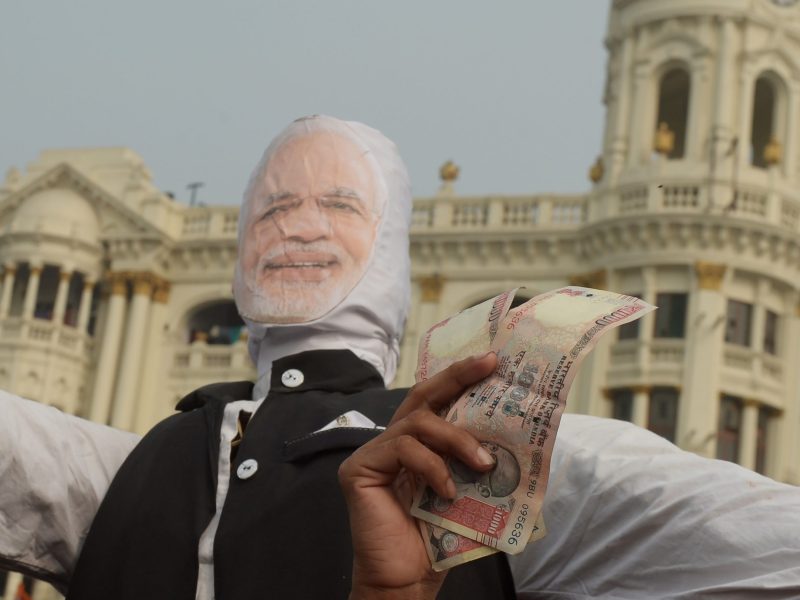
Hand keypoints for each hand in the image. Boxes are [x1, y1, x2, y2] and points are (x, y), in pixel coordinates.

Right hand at [338, 352, 497, 599]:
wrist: (407, 581)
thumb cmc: (439, 538)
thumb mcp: (468, 489)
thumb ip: (478, 459)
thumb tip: (518, 433)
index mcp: (418, 444)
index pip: (437, 400)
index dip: (461, 376)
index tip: (492, 361)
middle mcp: (393, 441)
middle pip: (422, 395)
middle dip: (457, 377)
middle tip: (488, 366)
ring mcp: (373, 453)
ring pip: (418, 422)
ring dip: (457, 439)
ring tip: (483, 464)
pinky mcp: (359, 469)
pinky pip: (402, 449)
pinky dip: (432, 466)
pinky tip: (448, 491)